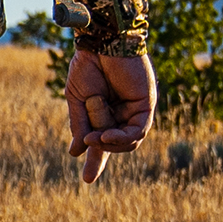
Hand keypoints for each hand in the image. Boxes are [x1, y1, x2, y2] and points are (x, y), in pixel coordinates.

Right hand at [65, 47, 157, 184]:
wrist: (102, 41)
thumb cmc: (88, 65)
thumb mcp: (77, 100)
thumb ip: (79, 126)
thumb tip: (76, 152)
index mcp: (105, 113)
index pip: (103, 143)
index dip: (96, 161)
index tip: (87, 180)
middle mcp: (123, 114)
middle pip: (114, 144)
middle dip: (99, 152)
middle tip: (88, 155)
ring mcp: (136, 110)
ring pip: (128, 141)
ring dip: (108, 141)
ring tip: (94, 135)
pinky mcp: (146, 105)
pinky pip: (137, 131)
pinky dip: (121, 137)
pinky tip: (105, 135)